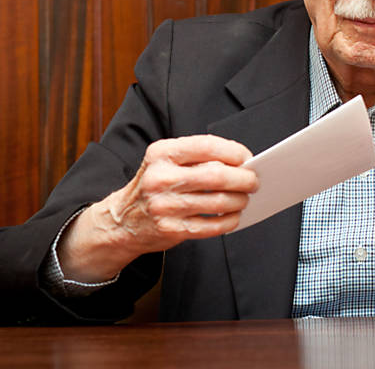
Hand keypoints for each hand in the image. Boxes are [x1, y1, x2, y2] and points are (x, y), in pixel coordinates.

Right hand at [58, 135, 257, 281]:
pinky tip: (233, 216)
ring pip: (217, 202)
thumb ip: (197, 158)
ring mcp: (164, 206)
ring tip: (244, 199)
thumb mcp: (164, 162)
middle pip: (216, 176)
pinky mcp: (170, 229)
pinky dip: (229, 221)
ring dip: (239, 200)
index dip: (234, 152)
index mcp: (161, 154)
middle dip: (243, 179)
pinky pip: (211, 226)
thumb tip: (240, 163)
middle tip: (254, 181)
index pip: (206, 146)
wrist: (120, 221)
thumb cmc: (153, 186)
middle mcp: (160, 178)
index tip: (248, 158)